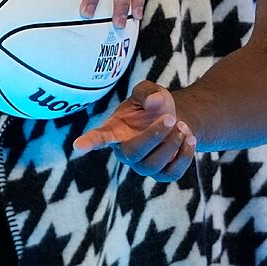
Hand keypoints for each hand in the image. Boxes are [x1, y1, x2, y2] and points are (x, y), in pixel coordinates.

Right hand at [72, 81, 195, 181]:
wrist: (174, 121)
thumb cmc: (154, 106)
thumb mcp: (149, 91)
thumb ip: (148, 91)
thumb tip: (154, 102)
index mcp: (116, 130)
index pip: (100, 137)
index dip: (89, 142)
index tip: (77, 146)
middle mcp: (126, 152)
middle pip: (134, 153)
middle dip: (154, 135)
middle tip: (171, 117)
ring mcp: (143, 166)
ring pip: (154, 165)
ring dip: (172, 144)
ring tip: (182, 126)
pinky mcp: (162, 175)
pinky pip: (172, 174)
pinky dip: (184, 156)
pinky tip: (189, 139)